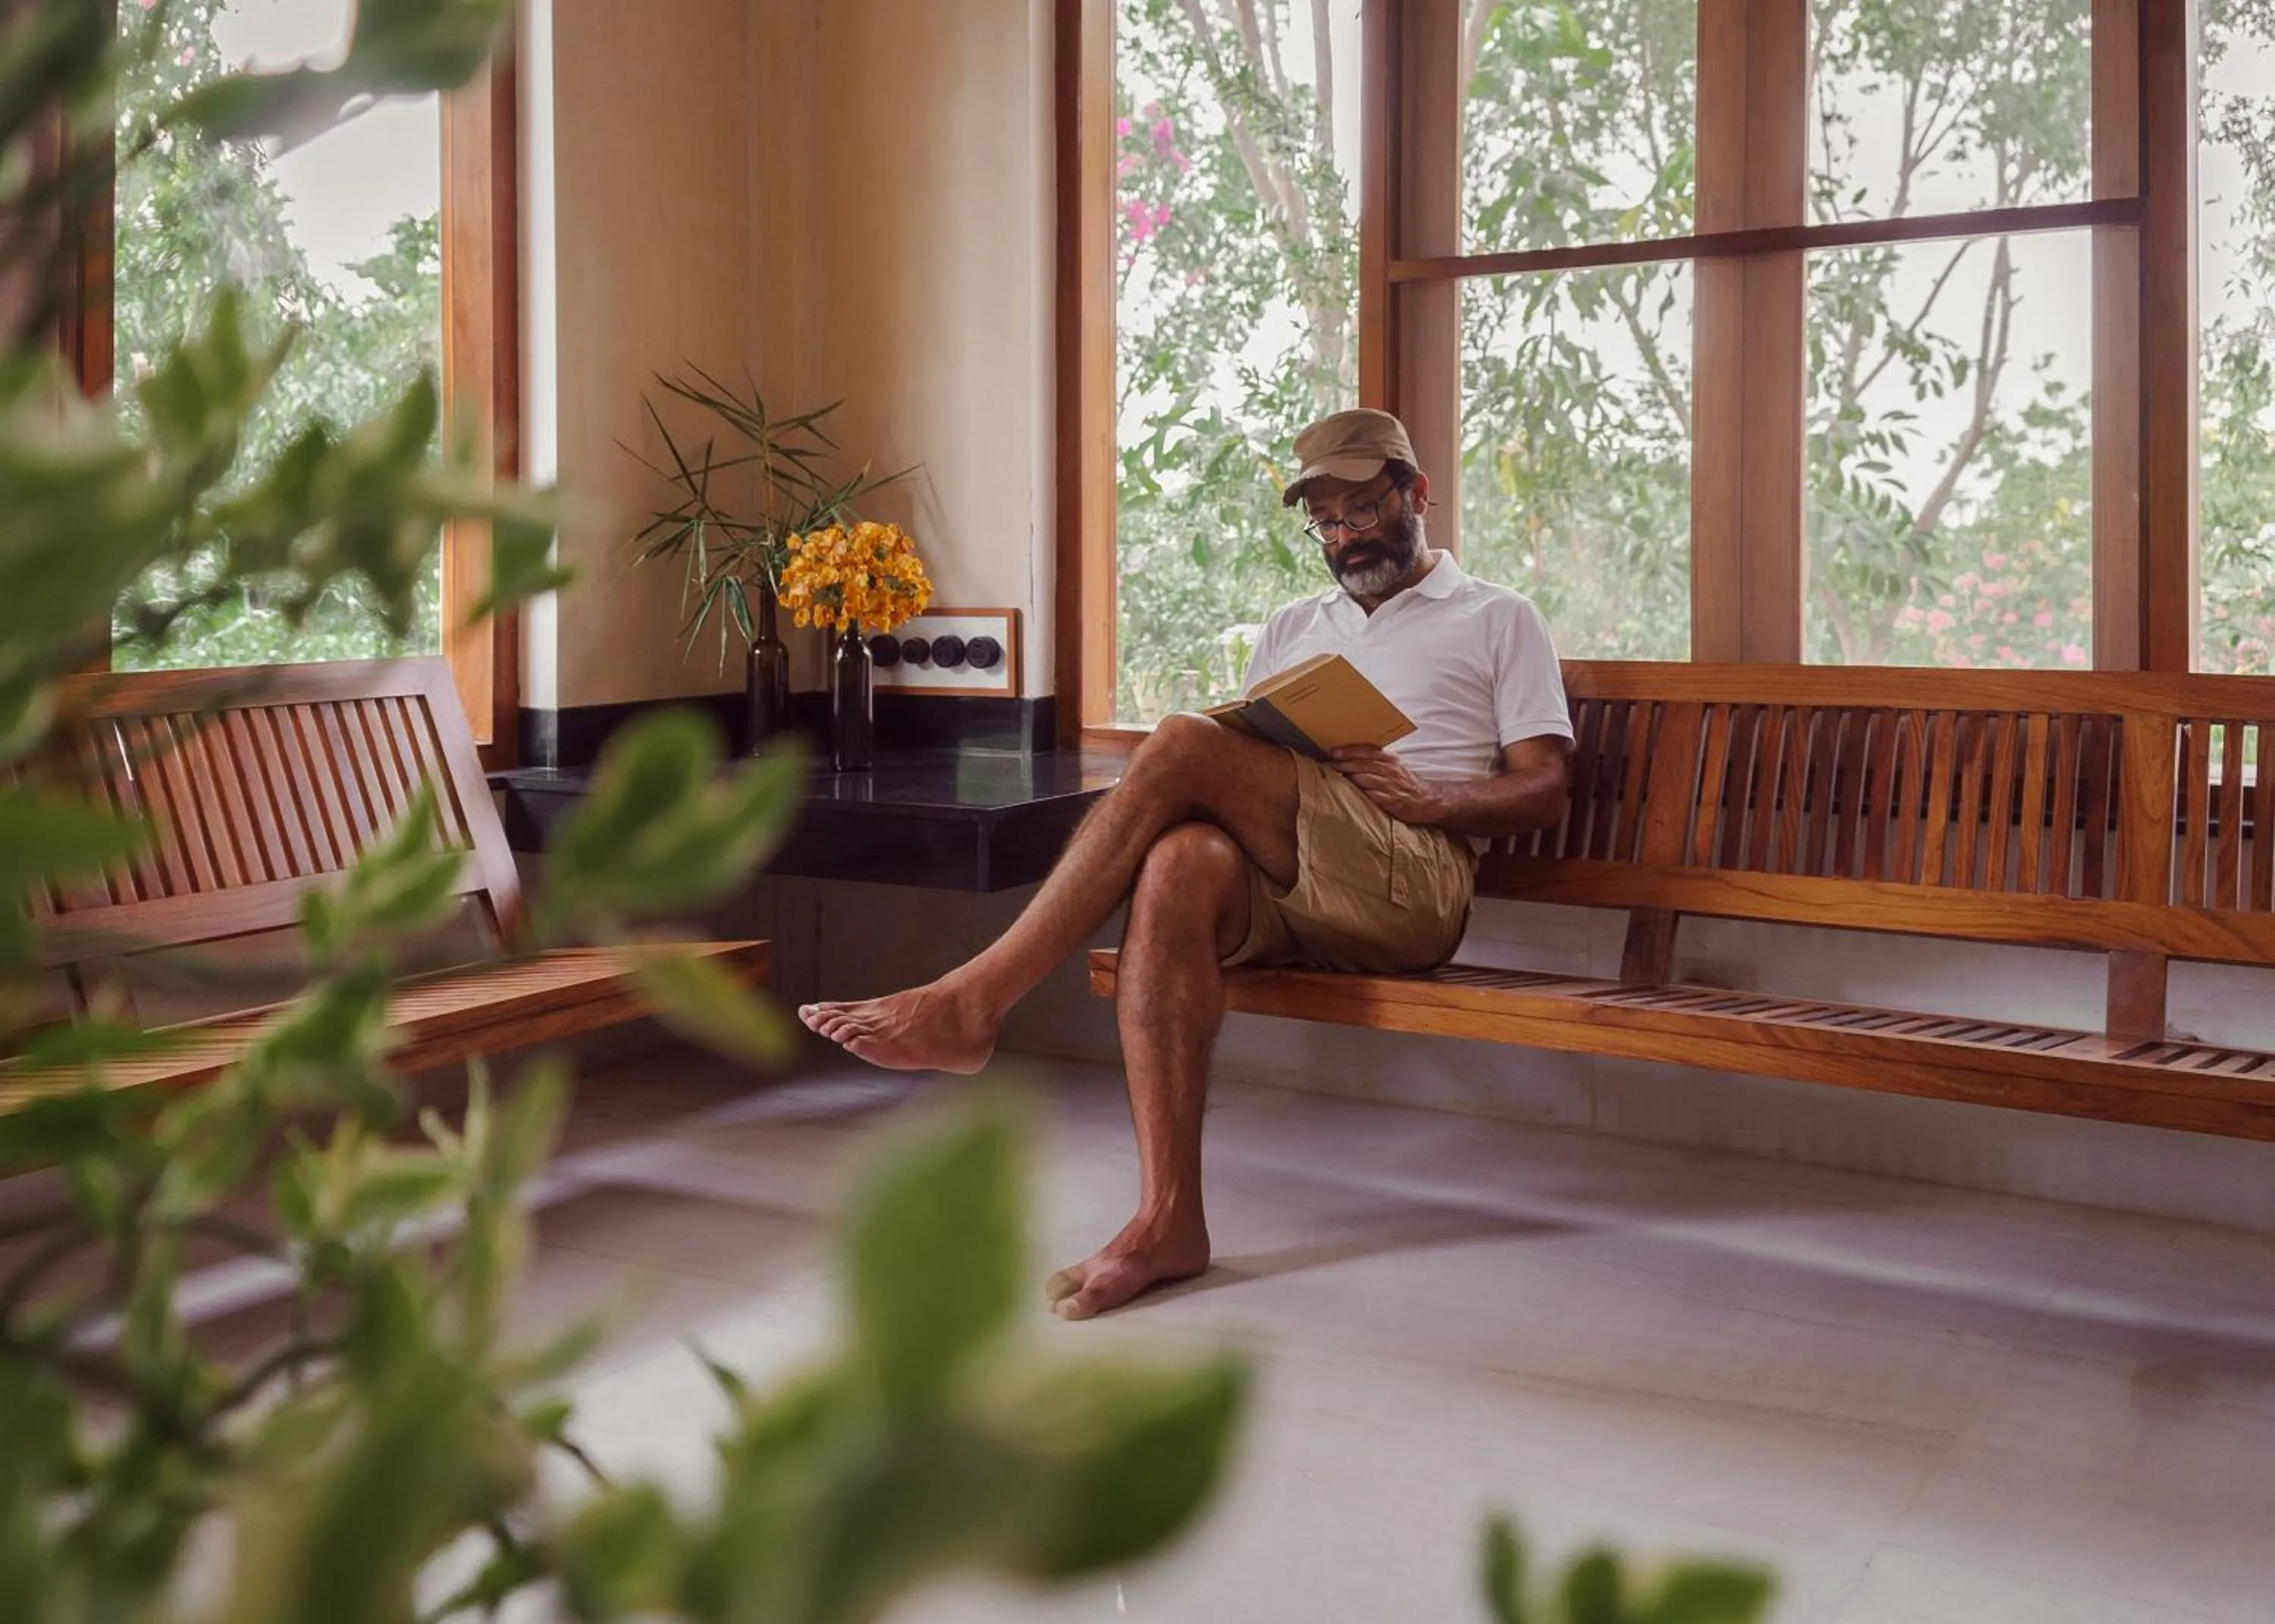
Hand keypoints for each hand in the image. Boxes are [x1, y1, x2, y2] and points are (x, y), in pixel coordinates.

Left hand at [1328, 746, 1444, 825]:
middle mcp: (1389, 769)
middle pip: (1362, 763)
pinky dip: (1359, 793)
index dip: (1348, 751)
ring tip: (1332, 777)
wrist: (1427, 800)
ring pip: (1364, 778)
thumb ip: (1374, 762)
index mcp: (1389, 759)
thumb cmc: (1404, 783)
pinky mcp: (1391, 801)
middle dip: (1343, 763)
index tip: (1332, 752)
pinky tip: (1347, 794)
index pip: (1366, 750)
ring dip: (1347, 777)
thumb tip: (1348, 757)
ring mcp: (1390, 785)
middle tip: (1327, 764)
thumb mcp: (1393, 767)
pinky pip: (1371, 795)